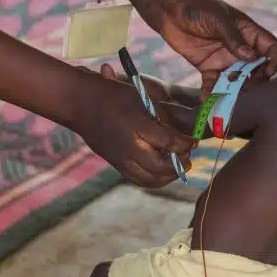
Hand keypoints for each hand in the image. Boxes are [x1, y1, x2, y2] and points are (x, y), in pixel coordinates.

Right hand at [70, 68, 196, 187]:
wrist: (82, 105)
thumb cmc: (114, 95)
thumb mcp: (141, 97)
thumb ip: (162, 115)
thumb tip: (179, 131)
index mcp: (137, 126)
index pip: (169, 142)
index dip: (185, 143)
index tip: (194, 140)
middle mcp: (129, 146)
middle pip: (161, 166)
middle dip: (180, 162)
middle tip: (189, 154)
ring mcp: (121, 159)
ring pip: (151, 178)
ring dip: (170, 175)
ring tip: (180, 165)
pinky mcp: (116, 165)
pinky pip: (139, 180)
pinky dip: (155, 180)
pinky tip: (164, 172)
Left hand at [158, 0, 276, 95]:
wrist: (169, 10)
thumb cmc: (197, 7)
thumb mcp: (218, 19)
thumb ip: (233, 38)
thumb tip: (251, 57)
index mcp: (248, 32)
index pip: (270, 47)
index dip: (273, 60)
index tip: (267, 72)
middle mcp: (240, 47)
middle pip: (256, 68)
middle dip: (253, 80)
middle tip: (243, 86)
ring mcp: (224, 58)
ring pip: (236, 79)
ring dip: (233, 90)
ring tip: (226, 96)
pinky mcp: (207, 66)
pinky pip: (213, 83)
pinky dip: (211, 92)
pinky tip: (206, 99)